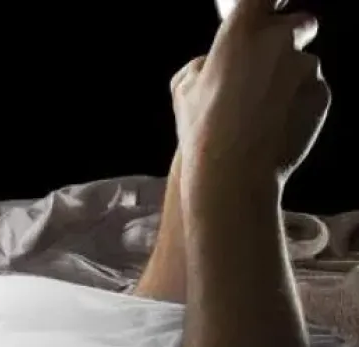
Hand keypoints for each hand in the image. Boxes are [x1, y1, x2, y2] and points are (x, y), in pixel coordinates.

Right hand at [171, 0, 330, 187]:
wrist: (233, 172)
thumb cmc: (202, 130)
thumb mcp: (183, 89)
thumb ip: (204, 64)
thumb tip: (213, 64)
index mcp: (242, 32)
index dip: (264, 3)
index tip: (264, 11)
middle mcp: (279, 40)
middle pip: (298, 23)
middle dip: (288, 39)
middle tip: (265, 71)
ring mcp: (305, 67)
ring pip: (303, 64)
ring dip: (289, 80)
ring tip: (264, 113)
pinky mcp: (321, 94)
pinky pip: (312, 91)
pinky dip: (299, 103)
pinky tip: (276, 126)